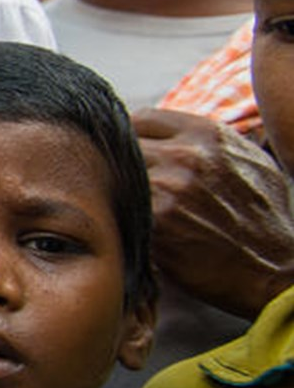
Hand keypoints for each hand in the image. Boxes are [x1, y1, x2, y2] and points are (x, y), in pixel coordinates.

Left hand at [132, 107, 293, 319]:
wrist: (272, 268)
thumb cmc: (261, 216)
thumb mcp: (248, 161)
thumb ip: (204, 141)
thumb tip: (165, 132)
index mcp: (206, 134)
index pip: (141, 119)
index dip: (132, 137)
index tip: (130, 152)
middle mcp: (185, 155)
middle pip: (122, 147)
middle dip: (121, 164)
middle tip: (122, 182)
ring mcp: (168, 188)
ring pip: (115, 177)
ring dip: (116, 190)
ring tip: (125, 204)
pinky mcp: (155, 222)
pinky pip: (118, 207)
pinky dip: (119, 214)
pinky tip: (130, 223)